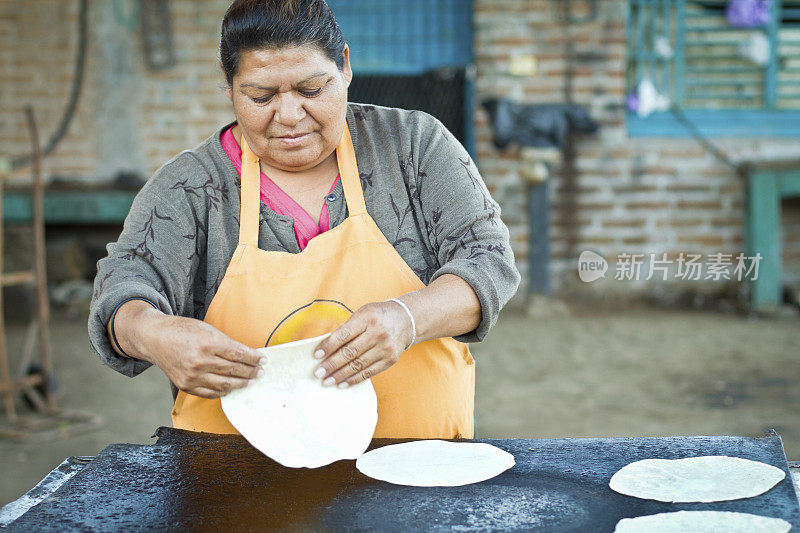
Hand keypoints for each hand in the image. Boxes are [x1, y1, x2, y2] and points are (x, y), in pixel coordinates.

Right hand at [112, 301, 264, 398]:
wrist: (154, 338)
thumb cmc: (182, 331)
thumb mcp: (207, 329)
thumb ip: (226, 343)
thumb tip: (247, 355)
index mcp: (207, 343)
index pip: (238, 354)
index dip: (253, 358)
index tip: (263, 360)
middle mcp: (199, 361)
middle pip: (233, 370)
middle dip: (251, 371)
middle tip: (261, 372)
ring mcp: (192, 375)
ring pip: (224, 384)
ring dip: (241, 383)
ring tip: (251, 381)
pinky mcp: (185, 385)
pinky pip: (210, 393)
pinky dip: (224, 391)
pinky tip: (232, 387)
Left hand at [312, 300, 413, 387]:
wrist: (407, 320)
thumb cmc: (378, 316)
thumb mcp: (363, 314)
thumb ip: (347, 328)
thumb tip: (326, 347)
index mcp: (368, 318)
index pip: (344, 334)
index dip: (329, 346)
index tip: (316, 355)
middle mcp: (378, 333)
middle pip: (350, 352)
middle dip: (332, 364)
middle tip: (318, 373)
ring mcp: (386, 347)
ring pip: (358, 365)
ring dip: (340, 375)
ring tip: (327, 381)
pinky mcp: (390, 359)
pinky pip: (369, 372)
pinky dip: (354, 379)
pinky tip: (342, 383)